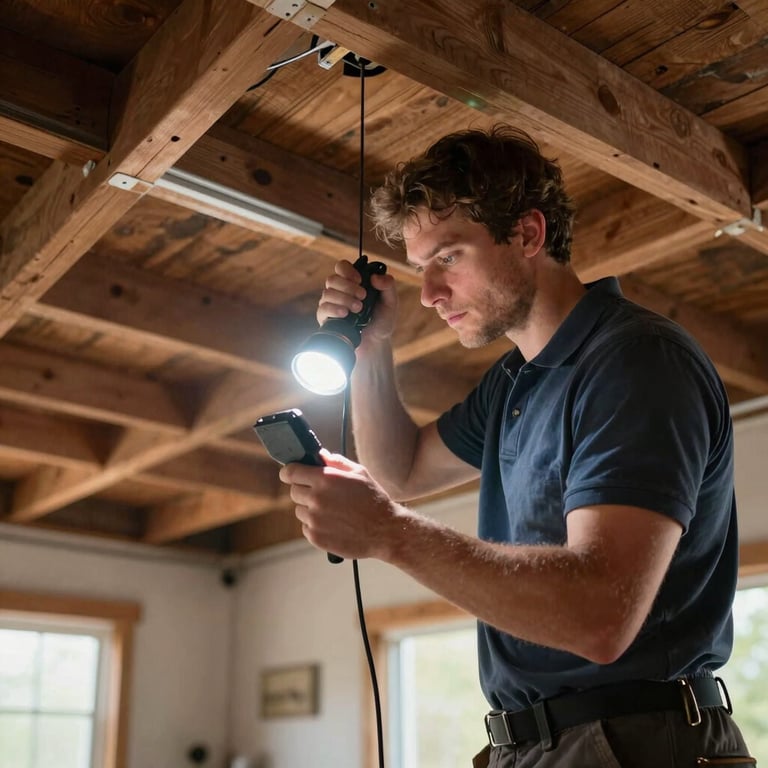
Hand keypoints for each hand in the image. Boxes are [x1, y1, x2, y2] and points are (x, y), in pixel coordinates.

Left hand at [278, 451, 399, 559]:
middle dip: (304, 490)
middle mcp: (316, 499)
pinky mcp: (315, 537)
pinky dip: (315, 525)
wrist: (384, 531)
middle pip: (294, 491)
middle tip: (321, 494)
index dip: (290, 472)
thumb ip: (336, 462)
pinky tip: (333, 523)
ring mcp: (314, 519)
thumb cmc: (373, 499)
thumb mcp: (359, 473)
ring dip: (310, 509)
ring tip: (331, 511)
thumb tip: (320, 455)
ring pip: (299, 510)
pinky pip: (306, 527)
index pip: (290, 472)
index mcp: (324, 479)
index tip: (291, 474)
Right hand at [317, 259, 397, 346]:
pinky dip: (334, 309)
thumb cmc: (382, 321)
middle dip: (348, 287)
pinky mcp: (326, 318)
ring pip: (327, 293)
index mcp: (353, 282)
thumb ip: (388, 286)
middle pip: (332, 279)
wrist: (375, 343)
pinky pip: (322, 309)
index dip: (348, 270)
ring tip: (358, 309)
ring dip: (344, 299)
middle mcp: (340, 291)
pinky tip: (344, 314)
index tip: (359, 280)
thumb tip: (375, 277)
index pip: (341, 267)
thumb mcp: (391, 302)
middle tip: (363, 297)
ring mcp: (331, 304)